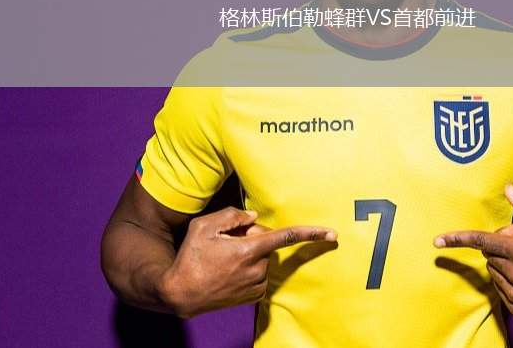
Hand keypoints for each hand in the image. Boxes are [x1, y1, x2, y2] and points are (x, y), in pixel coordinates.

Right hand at [156, 207, 335, 317]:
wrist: (180, 294)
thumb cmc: (190, 258)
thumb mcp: (204, 227)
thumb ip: (232, 216)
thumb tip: (252, 219)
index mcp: (248, 250)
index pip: (286, 237)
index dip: (311, 233)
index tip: (332, 234)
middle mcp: (256, 269)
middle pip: (267, 243)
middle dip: (252, 237)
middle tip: (227, 241)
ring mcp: (256, 285)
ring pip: (263, 259)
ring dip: (249, 254)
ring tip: (223, 259)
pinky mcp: (253, 296)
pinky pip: (259, 273)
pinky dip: (248, 268)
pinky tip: (228, 271)